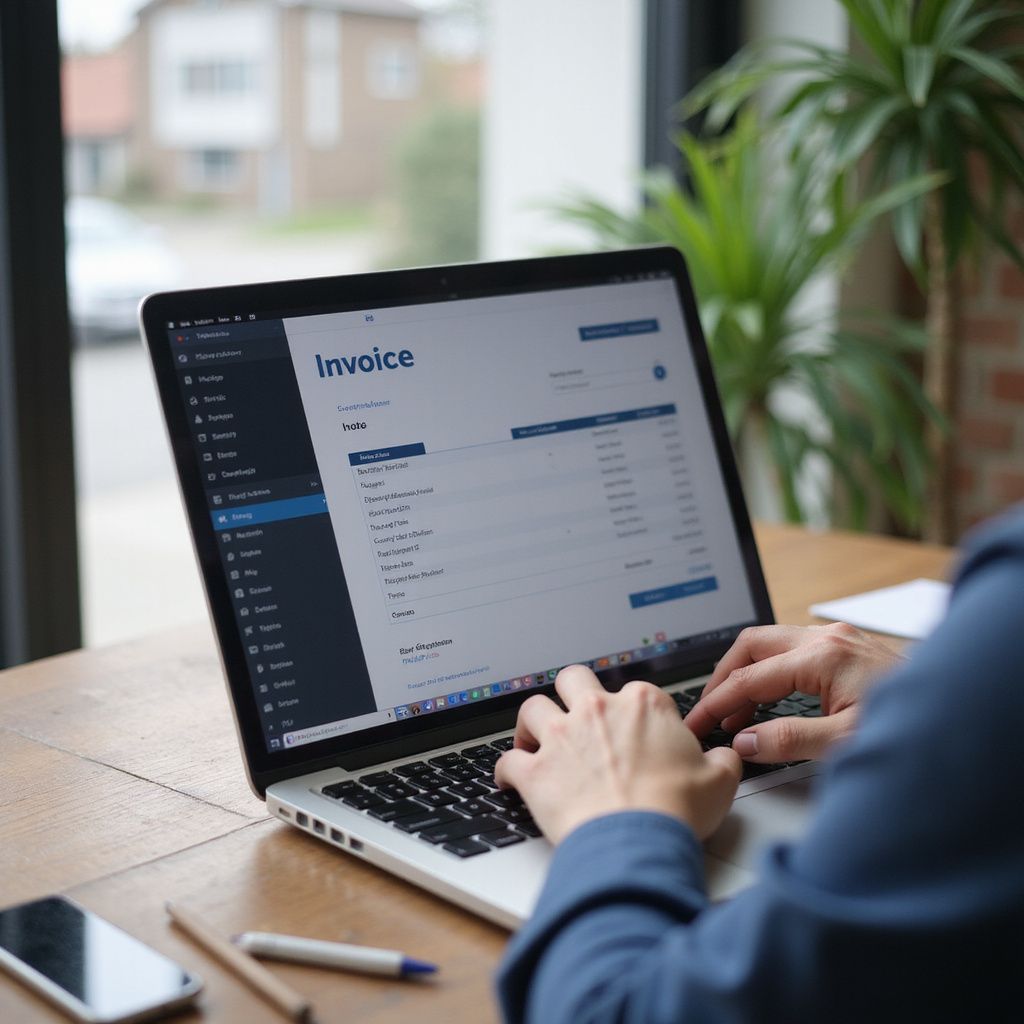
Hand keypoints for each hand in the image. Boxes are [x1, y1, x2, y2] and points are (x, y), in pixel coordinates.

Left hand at [494, 665, 741, 844]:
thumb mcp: (720, 781)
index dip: (635, 712)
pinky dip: (506, 769)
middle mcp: (597, 710)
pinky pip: (508, 760)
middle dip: (572, 692)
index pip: (635, 692)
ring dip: (532, 724)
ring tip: (535, 739)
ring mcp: (562, 737)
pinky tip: (509, 778)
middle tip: (576, 713)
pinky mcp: (535, 770)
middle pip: (573, 679)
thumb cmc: (675, 810)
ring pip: (532, 708)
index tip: (635, 732)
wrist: (636, 841)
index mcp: (642, 705)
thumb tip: (725, 756)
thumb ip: (722, 760)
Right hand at [684, 623, 902, 763]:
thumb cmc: (913, 727)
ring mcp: (837, 639)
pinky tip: (766, 699)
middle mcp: (826, 638)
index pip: (749, 677)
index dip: (716, 702)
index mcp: (822, 657)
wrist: (964, 711)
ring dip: (745, 674)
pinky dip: (767, 671)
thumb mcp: (847, 742)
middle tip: (707, 709)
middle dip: (723, 676)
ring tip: (733, 711)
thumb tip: (744, 740)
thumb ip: (789, 740)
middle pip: (751, 644)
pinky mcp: (845, 647)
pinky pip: (789, 650)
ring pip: (769, 644)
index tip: (696, 723)